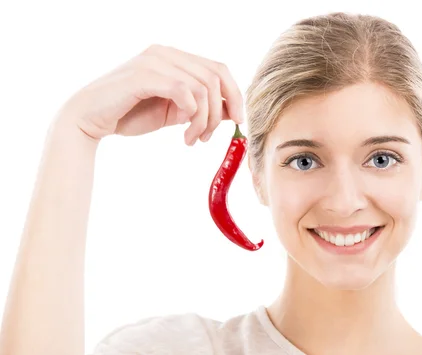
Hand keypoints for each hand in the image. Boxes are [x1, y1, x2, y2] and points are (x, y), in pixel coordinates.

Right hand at [57, 44, 244, 144]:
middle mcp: (166, 53)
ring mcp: (155, 61)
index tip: (238, 120)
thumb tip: (229, 112)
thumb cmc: (129, 114)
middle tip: (210, 137)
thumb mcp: (173, 113)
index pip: (218, 68)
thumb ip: (198, 107)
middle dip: (221, 111)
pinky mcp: (144, 75)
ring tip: (194, 140)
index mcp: (175, 58)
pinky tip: (184, 135)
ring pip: (203, 87)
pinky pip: (185, 92)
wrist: (89, 120)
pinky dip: (192, 116)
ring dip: (205, 120)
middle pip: (216, 76)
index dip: (235, 94)